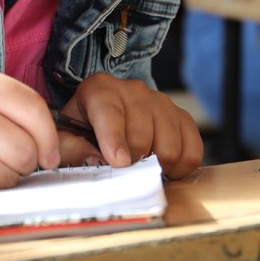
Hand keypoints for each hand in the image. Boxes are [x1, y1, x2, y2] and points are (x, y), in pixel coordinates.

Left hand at [57, 73, 203, 178]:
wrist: (107, 116)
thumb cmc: (84, 128)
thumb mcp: (67, 137)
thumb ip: (73, 149)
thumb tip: (97, 163)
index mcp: (100, 89)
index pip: (110, 113)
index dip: (114, 140)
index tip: (119, 163)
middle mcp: (134, 90)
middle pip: (142, 137)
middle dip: (132, 163)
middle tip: (122, 171)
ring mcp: (161, 101)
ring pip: (169, 147)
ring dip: (156, 167)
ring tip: (140, 167)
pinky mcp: (182, 116)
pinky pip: (192, 149)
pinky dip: (180, 167)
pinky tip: (163, 168)